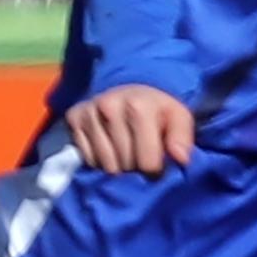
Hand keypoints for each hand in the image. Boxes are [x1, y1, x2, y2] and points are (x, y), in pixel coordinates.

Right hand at [63, 83, 197, 175]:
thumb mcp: (179, 117)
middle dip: (135, 168)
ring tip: (126, 153)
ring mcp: (89, 111)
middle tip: (140, 156)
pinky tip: (108, 147)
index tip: (158, 164)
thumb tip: (181, 159)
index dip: (155, 170)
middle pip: (124, 165)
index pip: (146, 162)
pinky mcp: (73, 117)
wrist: (130, 86)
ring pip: (104, 164)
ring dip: (117, 167)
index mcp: (139, 107)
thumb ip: (183, 138)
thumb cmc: (158, 109)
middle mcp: (109, 106)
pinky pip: (87, 157)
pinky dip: (99, 160)